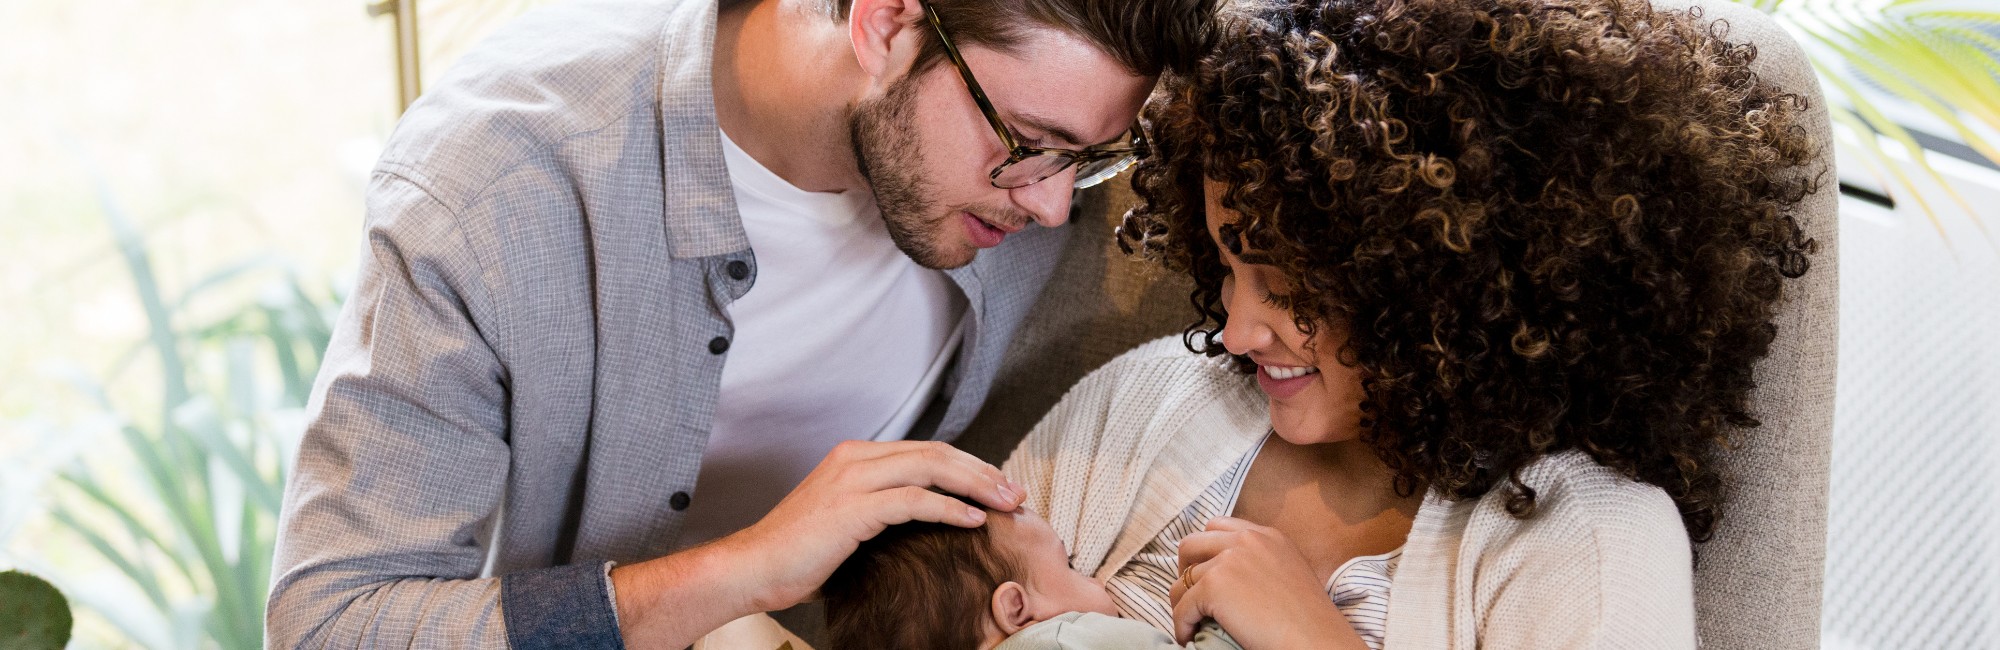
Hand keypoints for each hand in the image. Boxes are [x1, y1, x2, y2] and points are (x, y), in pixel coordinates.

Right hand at [613, 440, 1024, 648]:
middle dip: (982, 470)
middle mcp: (855, 459)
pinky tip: (974, 520)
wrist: (752, 568)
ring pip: (931, 467)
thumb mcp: (845, 522)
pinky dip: (950, 509)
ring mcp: (853, 480)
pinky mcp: (852, 508)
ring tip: (1006, 503)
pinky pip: (914, 500)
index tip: (998, 487)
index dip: (968, 465)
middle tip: (1015, 492)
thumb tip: (924, 521)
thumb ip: (881, 510)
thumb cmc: (797, 555)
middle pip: (936, 452)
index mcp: (855, 457)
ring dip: (976, 484)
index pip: (926, 450)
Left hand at [1169, 517, 1367, 649]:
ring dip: (1180, 602)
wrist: (1315, 639)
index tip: (1202, 571)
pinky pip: (1183, 606)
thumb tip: (1233, 579)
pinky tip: (1188, 636)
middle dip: (1184, 569)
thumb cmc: (1309, 619)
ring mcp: (1229, 560)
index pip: (1219, 527)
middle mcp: (1246, 540)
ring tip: (1188, 620)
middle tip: (1187, 594)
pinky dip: (1181, 624)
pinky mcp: (1215, 586)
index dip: (1204, 550)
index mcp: (1267, 535)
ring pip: (1182, 579)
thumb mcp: (1290, 572)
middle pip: (1191, 544)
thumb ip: (1262, 562)